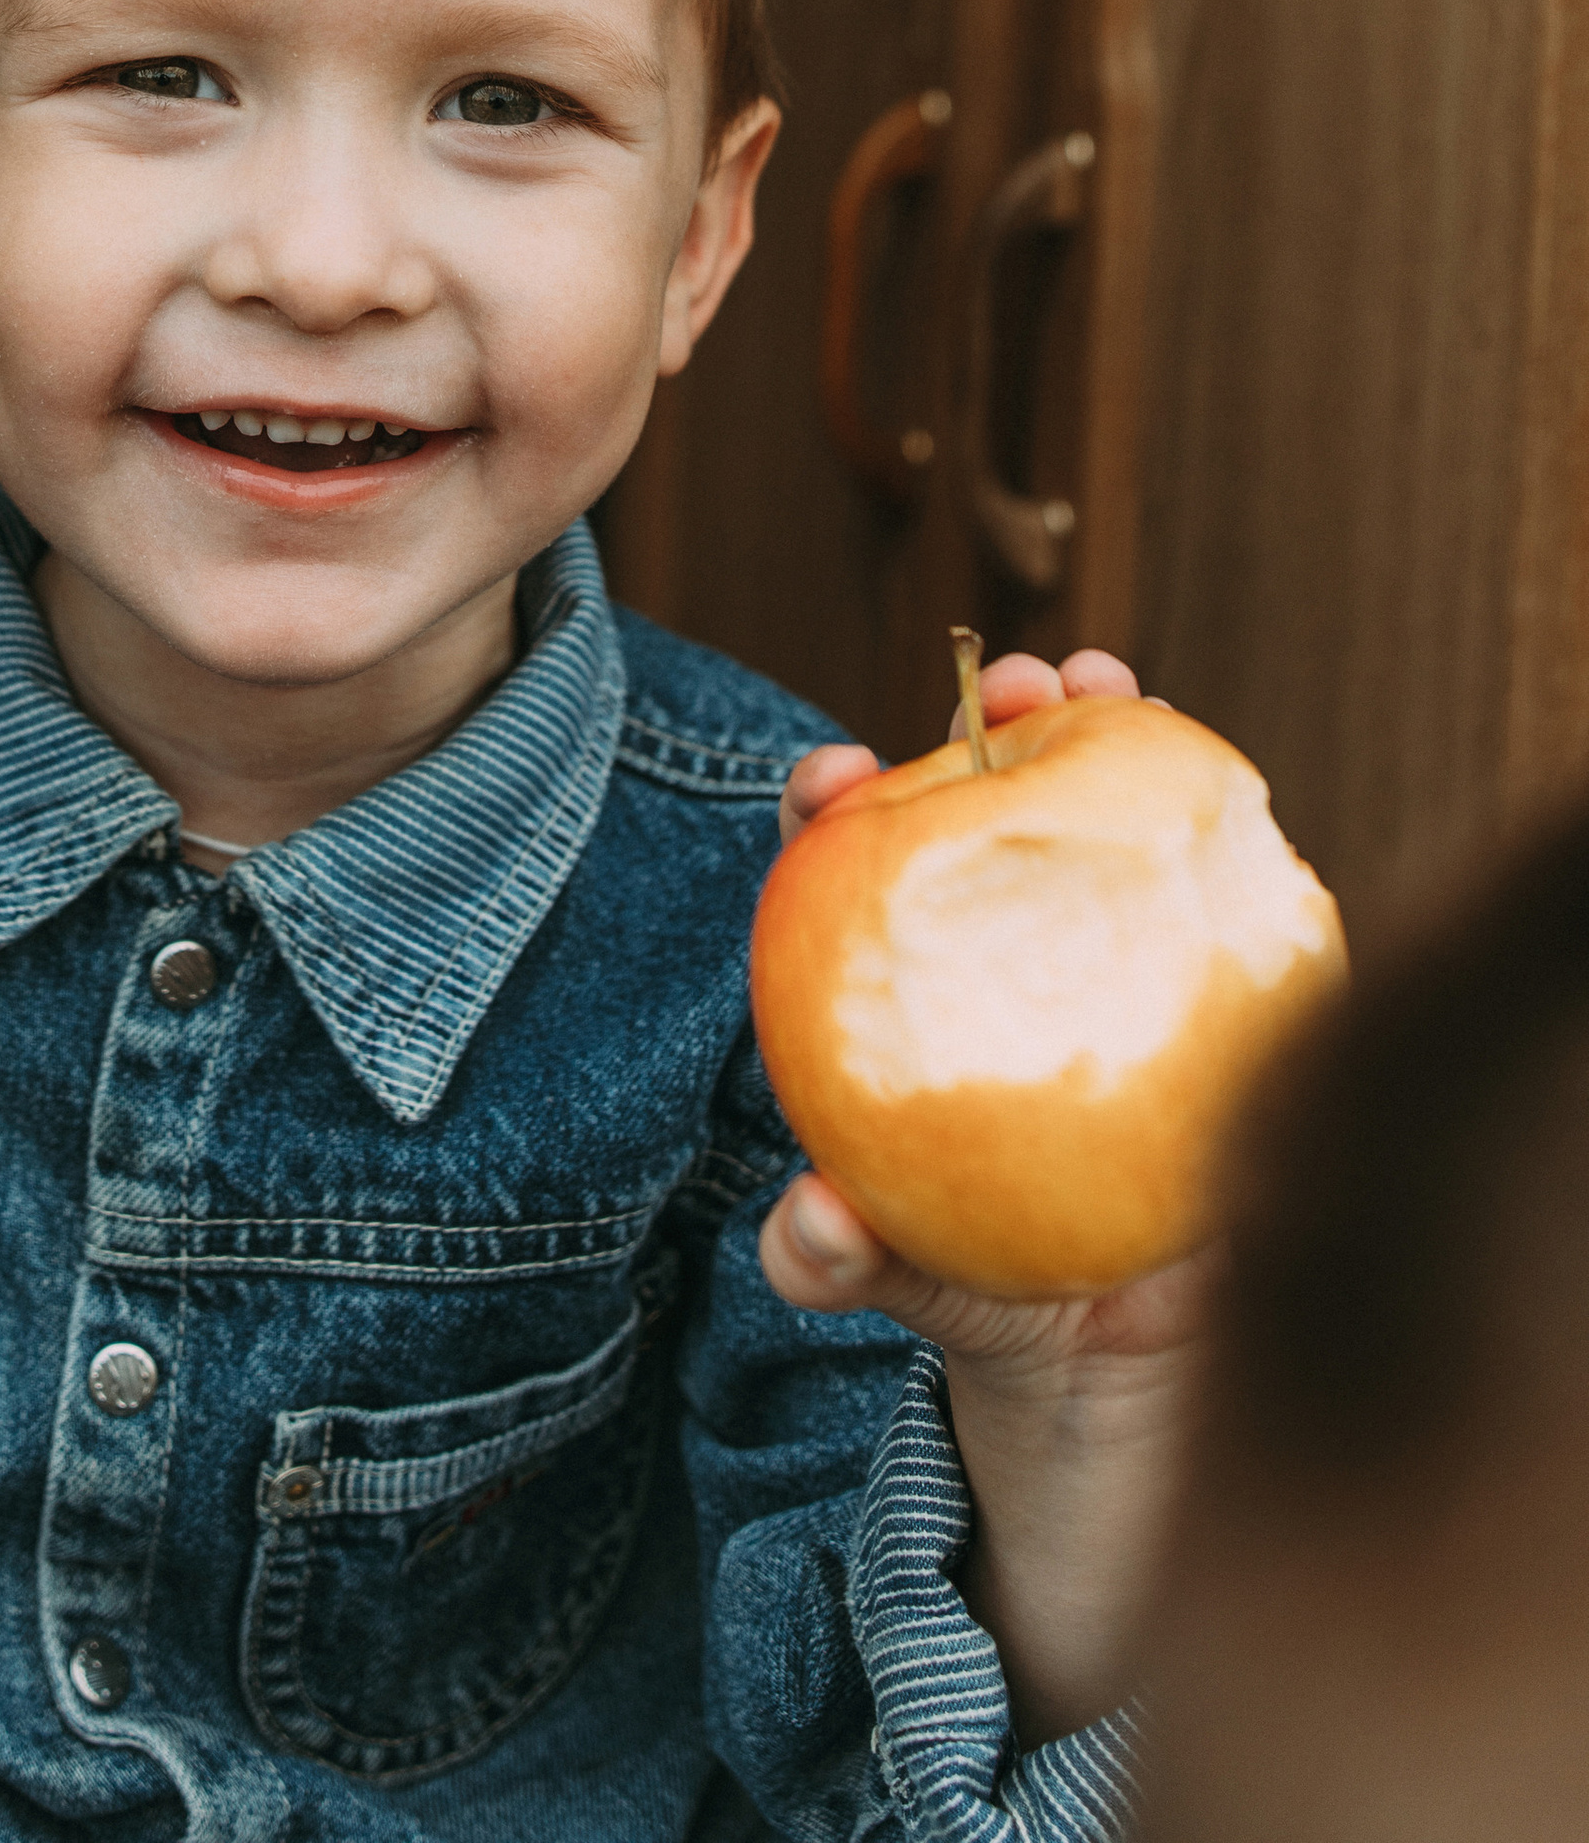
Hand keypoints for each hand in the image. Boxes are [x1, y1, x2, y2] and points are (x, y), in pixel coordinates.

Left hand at [760, 646, 1207, 1740]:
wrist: (1134, 1368)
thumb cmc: (992, 1300)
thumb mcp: (914, 1282)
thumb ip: (851, 1261)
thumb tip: (810, 1227)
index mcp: (906, 984)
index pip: (849, 870)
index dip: (835, 808)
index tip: (832, 775)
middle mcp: (1003, 942)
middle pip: (984, 806)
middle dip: (993, 720)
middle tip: (1015, 680)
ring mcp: (1110, 952)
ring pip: (1104, 821)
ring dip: (1110, 732)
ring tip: (1112, 683)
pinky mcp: (1209, 992)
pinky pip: (1215, 904)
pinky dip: (1221, 842)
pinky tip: (1238, 800)